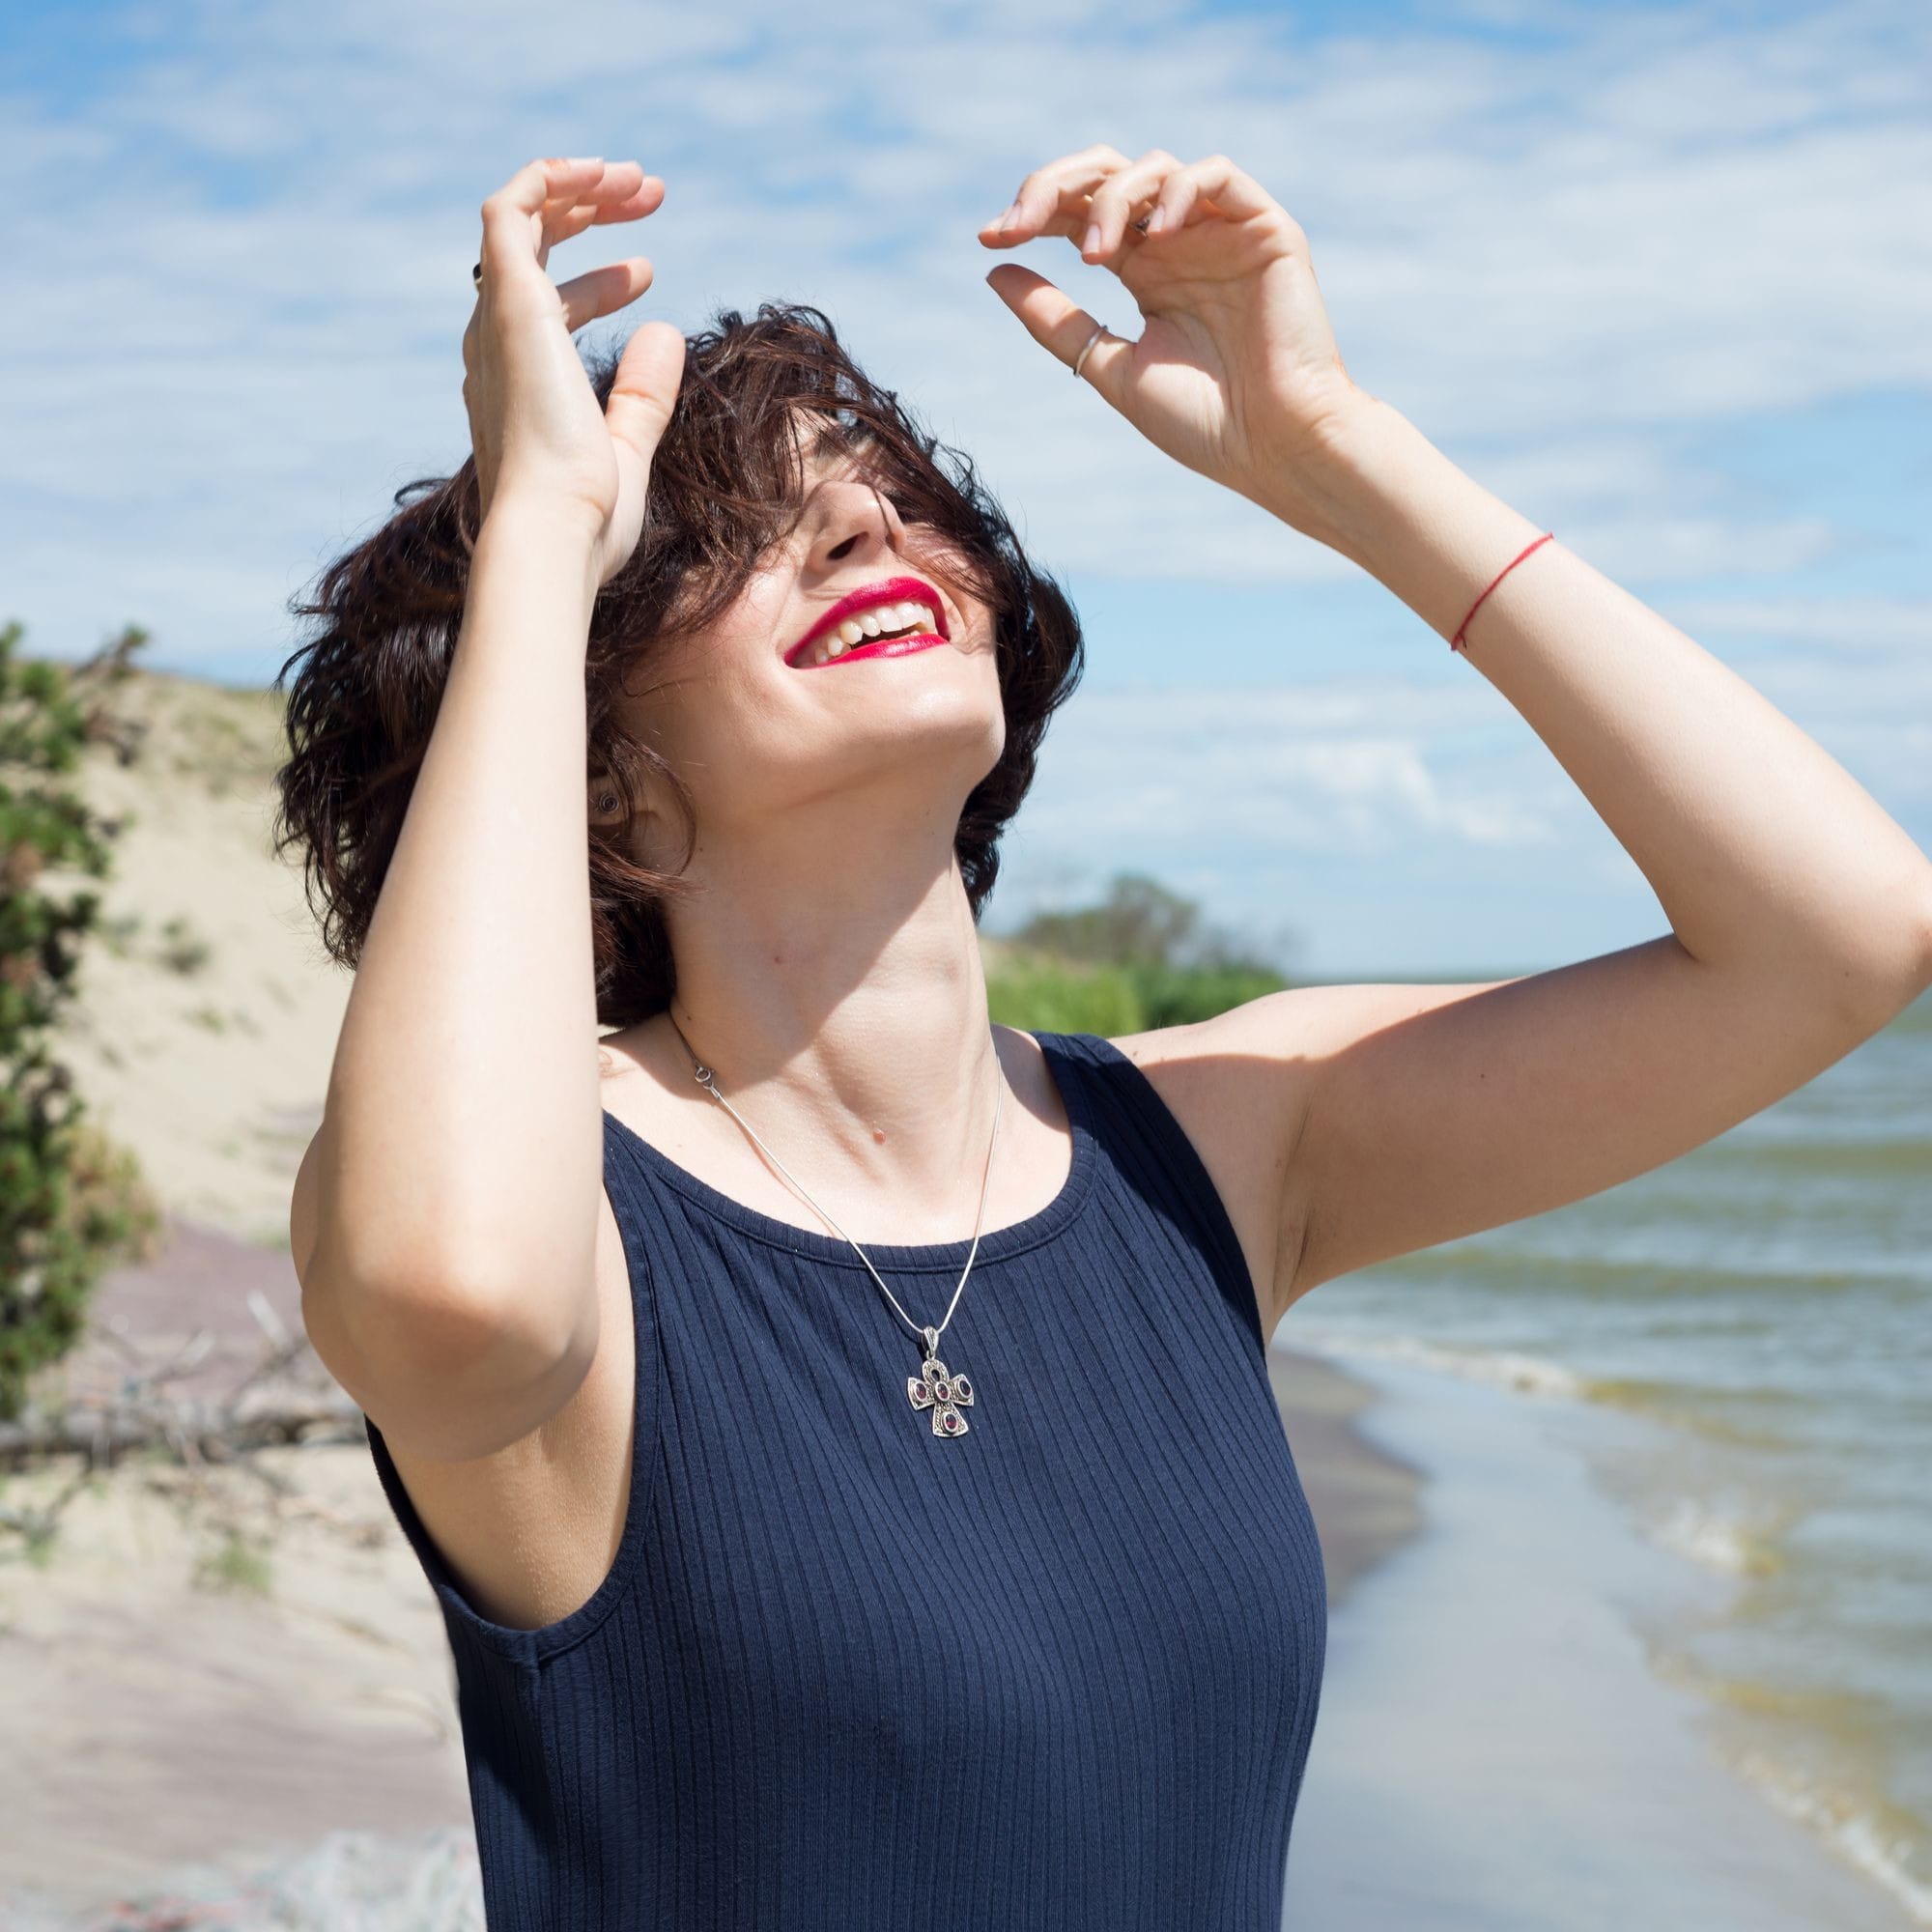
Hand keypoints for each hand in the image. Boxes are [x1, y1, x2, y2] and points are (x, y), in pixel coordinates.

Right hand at [462, 156, 686, 584]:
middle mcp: (494, 347)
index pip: (546, 307)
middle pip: (532, 251)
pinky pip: (510, 210)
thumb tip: (666, 332)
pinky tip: (603, 171)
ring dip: (579, 187)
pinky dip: (551, 179)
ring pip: (522, 220)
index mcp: (517, 384)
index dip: (598, 281)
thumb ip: (643, 394)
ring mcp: (497, 323)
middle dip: (589, 213)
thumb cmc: (585, 516)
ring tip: (641, 179)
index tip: (648, 274)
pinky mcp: (508, 304)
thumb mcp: (626, 448)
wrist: (553, 534)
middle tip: (650, 197)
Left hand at [980, 145, 1373, 539]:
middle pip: (1107, 174)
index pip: (1078, 215)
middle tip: (1021, 222)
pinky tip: (1153, 237)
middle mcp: (1179, 242)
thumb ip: (1056, 320)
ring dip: (1111, 200)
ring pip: (1154, 169)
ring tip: (1095, 257)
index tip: (991, 238)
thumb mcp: (1111, 367)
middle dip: (1056, 187)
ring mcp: (1221, 231)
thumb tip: (993, 267)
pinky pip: (1217, 176)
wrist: (1276, 448)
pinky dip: (1178, 192)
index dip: (1031, 214)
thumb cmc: (1203, 423)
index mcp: (1144, 271)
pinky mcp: (1265, 229)